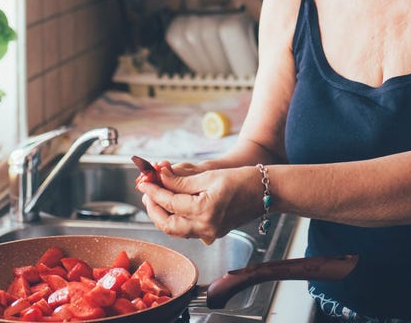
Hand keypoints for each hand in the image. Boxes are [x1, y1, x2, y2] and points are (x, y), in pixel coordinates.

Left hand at [135, 164, 259, 242]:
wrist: (266, 191)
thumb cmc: (241, 179)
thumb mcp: (209, 175)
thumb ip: (181, 181)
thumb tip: (160, 177)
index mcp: (204, 210)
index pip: (170, 202)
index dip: (154, 190)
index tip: (144, 181)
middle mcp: (205, 227)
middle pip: (168, 224)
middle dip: (153, 208)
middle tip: (146, 192)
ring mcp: (210, 233)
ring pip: (176, 230)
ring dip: (162, 215)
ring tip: (155, 198)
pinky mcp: (213, 233)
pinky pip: (187, 230)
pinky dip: (176, 219)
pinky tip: (171, 206)